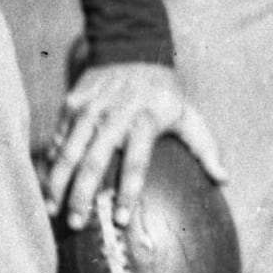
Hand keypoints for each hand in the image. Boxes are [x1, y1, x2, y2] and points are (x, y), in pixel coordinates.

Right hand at [45, 58, 227, 226]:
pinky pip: (59, 138)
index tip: (121, 220)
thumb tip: (224, 178)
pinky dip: (52, 162)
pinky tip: (48, 184)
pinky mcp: (71, 103)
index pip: (136, 162)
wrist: (132, 49)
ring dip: (58, 183)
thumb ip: (205, 147)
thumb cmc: (164, 93)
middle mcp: (115, 114)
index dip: (128, 192)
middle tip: (76, 223)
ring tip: (52, 210)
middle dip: (82, 195)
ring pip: (68, 151)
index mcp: (146, 120)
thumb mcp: (188, 114)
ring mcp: (89, 108)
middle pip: (94, 161)